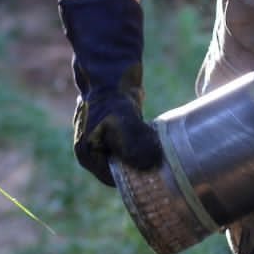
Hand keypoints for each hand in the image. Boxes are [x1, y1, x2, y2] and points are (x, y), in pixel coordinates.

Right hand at [57, 0, 163, 185]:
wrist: (111, 72)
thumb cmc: (112, 98)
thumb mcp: (124, 124)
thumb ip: (136, 146)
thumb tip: (151, 164)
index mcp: (88, 154)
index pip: (113, 178)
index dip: (134, 182)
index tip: (157, 182)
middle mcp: (93, 149)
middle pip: (120, 168)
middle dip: (140, 170)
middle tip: (165, 173)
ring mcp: (103, 138)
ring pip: (128, 155)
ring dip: (143, 156)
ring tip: (166, 160)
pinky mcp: (115, 128)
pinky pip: (132, 143)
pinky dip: (144, 144)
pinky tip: (160, 144)